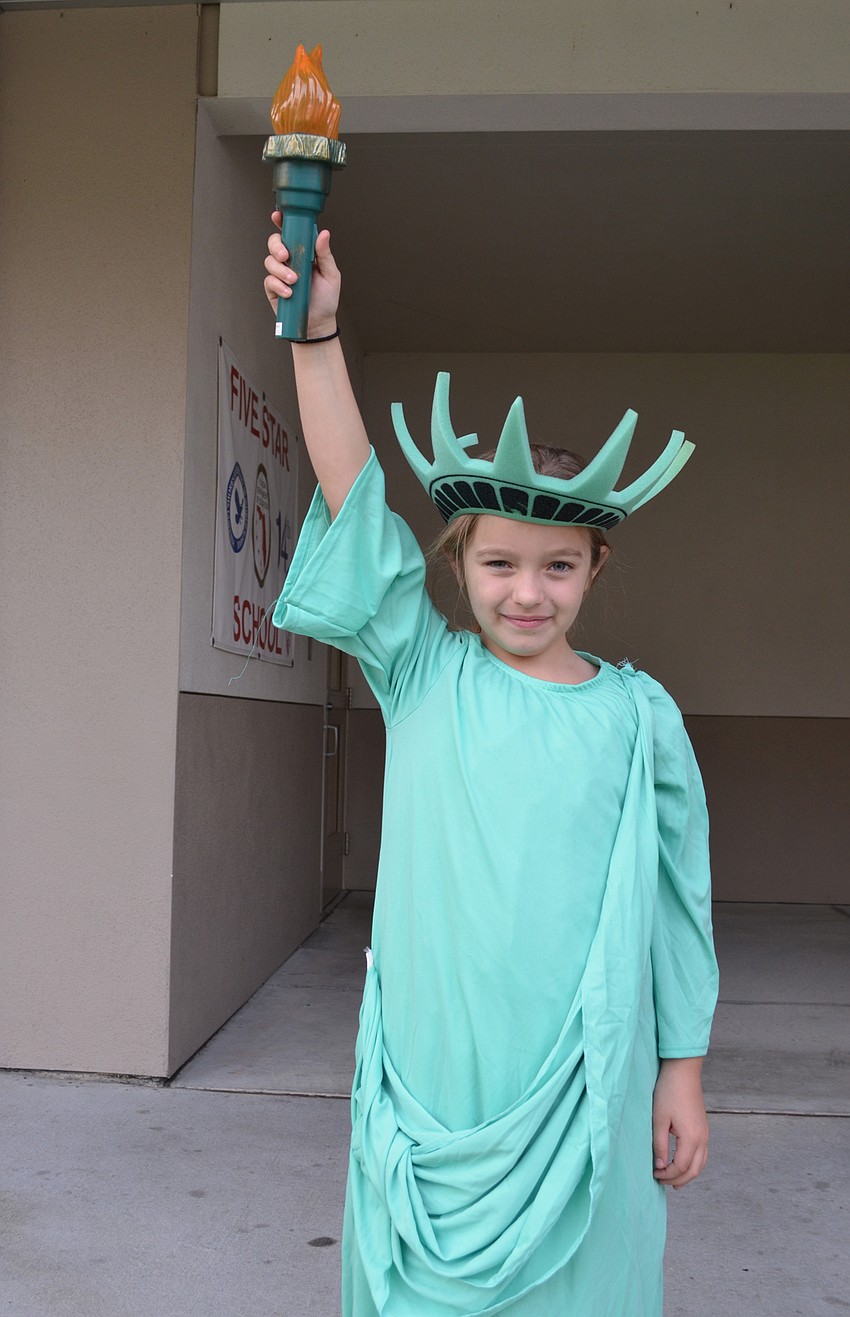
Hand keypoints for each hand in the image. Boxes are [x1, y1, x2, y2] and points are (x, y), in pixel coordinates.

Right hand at [263, 210, 340, 338]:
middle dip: (277, 247)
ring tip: (294, 281)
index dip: (282, 222)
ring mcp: (279, 274)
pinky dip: (278, 285)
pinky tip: (289, 293)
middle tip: (286, 256)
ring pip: (269, 261)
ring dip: (280, 270)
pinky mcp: (273, 289)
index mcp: (304, 252)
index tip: (277, 216)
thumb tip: (324, 233)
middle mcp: (290, 260)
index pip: (291, 233)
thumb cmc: (326, 298)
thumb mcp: (331, 275)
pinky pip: (269, 281)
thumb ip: (325, 254)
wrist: (319, 323)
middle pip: (274, 243)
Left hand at [652, 1057, 708, 1189]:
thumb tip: (660, 1166)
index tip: (653, 1174)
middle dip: (678, 1179)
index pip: (681, 1167)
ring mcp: (705, 1133)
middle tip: (662, 1182)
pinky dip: (693, 1164)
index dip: (667, 1174)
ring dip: (688, 1174)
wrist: (683, 1071)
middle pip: (694, 1170)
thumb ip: (660, 1145)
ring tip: (674, 1181)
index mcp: (692, 1138)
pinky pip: (702, 1154)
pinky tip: (683, 1164)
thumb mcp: (659, 1119)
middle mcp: (703, 1138)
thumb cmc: (668, 1092)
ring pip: (701, 1164)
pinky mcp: (703, 1128)